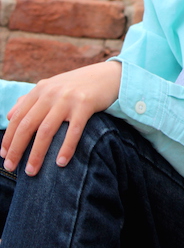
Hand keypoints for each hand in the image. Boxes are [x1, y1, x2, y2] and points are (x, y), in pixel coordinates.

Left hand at [0, 60, 121, 175]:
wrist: (108, 75)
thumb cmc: (78, 85)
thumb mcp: (52, 87)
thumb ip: (30, 100)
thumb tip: (10, 116)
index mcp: (40, 90)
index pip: (18, 117)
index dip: (9, 138)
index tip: (4, 156)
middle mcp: (51, 93)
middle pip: (28, 125)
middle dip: (17, 149)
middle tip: (12, 167)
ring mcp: (68, 99)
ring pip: (46, 130)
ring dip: (37, 153)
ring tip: (32, 172)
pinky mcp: (85, 105)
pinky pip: (73, 130)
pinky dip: (66, 148)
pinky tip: (60, 163)